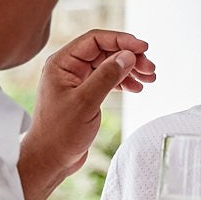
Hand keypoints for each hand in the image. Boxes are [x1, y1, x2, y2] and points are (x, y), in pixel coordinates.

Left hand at [18, 30, 155, 199]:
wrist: (50, 160)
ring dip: (130, 69)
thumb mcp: (86, 103)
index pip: (95, 40)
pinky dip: (123, 82)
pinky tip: (137, 88)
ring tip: (150, 79)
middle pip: (105, 51)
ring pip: (108, 65)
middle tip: (151, 68)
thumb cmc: (59, 133)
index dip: (121, 40)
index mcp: (62, 63)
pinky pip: (107, 80)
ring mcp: (76, 81)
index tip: (143, 48)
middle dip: (130, 57)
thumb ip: (106, 76)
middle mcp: (68, 68)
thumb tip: (128, 56)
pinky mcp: (84, 95)